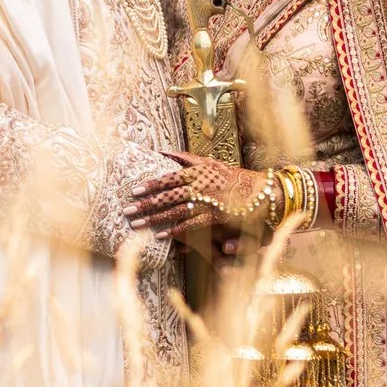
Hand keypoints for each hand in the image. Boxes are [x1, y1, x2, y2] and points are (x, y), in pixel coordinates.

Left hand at [126, 151, 273, 240]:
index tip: (133, 191)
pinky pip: (191, 224)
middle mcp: (200, 185)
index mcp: (197, 171)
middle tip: (126, 211)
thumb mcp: (209, 162)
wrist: (260, 191)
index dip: (150, 185)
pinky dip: (175, 230)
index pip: (168, 177)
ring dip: (154, 219)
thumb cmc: (232, 177)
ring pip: (175, 211)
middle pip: (167, 195)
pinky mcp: (216, 215)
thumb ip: (186, 158)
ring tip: (137, 225)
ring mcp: (207, 200)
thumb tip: (162, 151)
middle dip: (145, 204)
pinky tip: (160, 236)